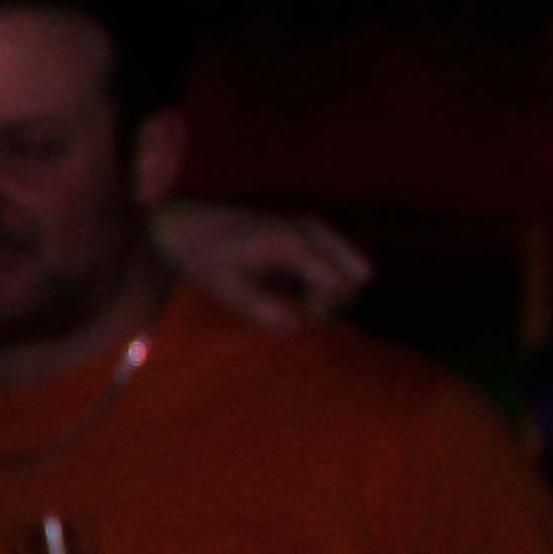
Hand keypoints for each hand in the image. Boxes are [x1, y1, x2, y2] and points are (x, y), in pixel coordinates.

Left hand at [152, 198, 373, 332]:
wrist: (192, 225)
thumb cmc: (206, 258)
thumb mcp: (224, 288)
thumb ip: (259, 309)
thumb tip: (295, 327)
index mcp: (293, 242)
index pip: (337, 283)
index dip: (322, 310)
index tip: (295, 320)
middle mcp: (313, 229)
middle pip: (360, 274)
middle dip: (339, 301)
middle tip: (302, 313)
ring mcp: (318, 228)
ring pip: (357, 268)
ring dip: (336, 293)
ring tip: (297, 303)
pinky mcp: (316, 233)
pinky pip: (343, 263)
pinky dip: (330, 283)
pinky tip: (296, 291)